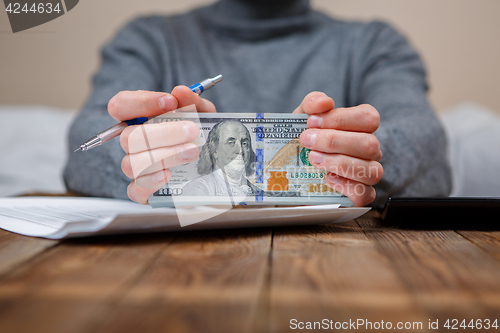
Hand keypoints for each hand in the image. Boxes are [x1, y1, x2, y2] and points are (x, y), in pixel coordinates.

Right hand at [108, 86, 215, 203]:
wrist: (214, 166)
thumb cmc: (200, 136)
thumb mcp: (204, 115)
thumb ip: (194, 102)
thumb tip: (180, 92)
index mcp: (140, 120)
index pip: (120, 105)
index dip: (141, 102)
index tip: (170, 101)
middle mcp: (133, 143)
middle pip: (128, 137)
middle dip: (163, 133)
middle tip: (191, 131)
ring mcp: (136, 168)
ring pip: (132, 163)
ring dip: (163, 156)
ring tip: (191, 152)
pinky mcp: (143, 191)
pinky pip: (134, 190)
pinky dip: (150, 182)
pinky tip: (168, 175)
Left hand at [293, 92, 382, 205]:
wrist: (289, 171)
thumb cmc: (304, 140)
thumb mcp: (302, 118)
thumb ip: (312, 104)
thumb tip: (324, 102)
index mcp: (361, 127)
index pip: (368, 118)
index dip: (341, 119)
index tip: (312, 121)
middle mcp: (370, 150)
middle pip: (369, 144)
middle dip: (334, 141)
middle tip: (306, 140)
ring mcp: (367, 173)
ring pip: (372, 171)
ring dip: (340, 163)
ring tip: (314, 159)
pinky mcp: (360, 196)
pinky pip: (365, 195)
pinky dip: (346, 187)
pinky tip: (327, 179)